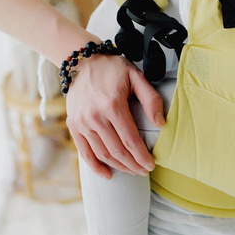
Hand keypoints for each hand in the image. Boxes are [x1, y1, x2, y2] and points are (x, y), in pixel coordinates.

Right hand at [65, 53, 164, 178]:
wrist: (82, 61)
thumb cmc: (112, 68)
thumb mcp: (136, 76)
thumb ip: (150, 99)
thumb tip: (160, 123)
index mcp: (113, 104)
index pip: (130, 140)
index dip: (142, 156)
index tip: (151, 165)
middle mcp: (95, 116)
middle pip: (117, 151)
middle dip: (133, 165)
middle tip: (144, 171)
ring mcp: (82, 122)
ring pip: (102, 154)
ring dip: (119, 167)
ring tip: (131, 170)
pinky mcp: (73, 125)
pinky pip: (85, 152)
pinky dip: (96, 166)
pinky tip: (108, 174)